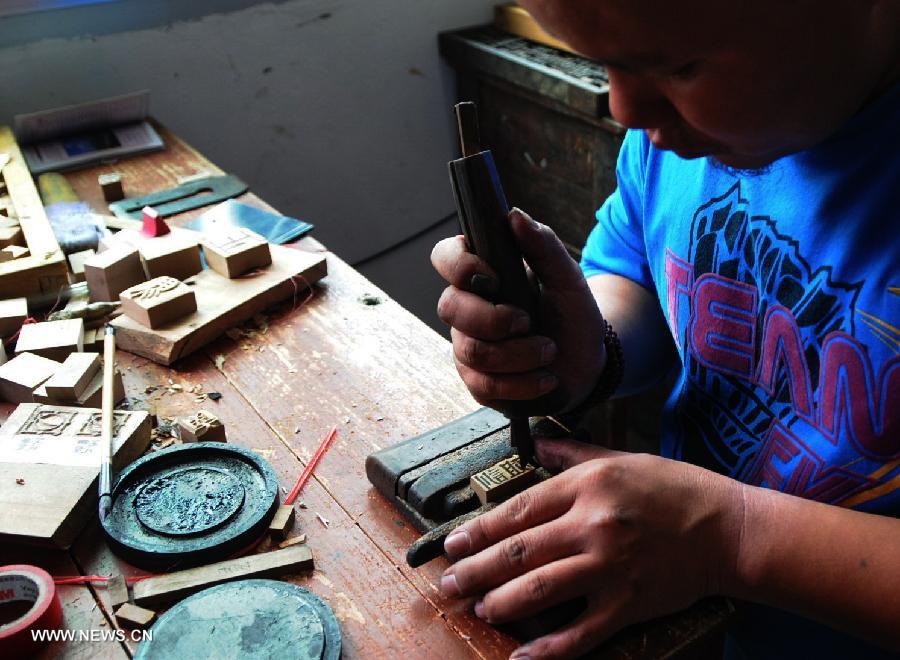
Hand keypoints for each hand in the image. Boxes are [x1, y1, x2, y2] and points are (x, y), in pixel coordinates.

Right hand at [430, 209, 606, 413]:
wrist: (587, 364)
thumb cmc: (572, 315)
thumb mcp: (568, 279)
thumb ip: (543, 246)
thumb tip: (514, 215)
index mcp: (483, 273)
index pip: (444, 256)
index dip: (459, 265)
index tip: (495, 278)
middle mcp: (467, 308)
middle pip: (449, 307)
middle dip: (493, 318)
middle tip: (528, 322)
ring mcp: (468, 345)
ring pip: (470, 351)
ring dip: (518, 354)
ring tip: (549, 352)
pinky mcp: (478, 382)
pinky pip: (484, 385)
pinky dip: (521, 383)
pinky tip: (546, 378)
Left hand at [439, 438, 744, 658]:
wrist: (730, 531)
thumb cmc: (676, 489)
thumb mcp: (622, 458)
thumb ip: (573, 454)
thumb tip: (537, 444)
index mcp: (588, 487)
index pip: (518, 510)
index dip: (480, 530)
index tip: (454, 543)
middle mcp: (593, 526)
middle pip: (520, 552)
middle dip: (477, 570)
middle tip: (451, 582)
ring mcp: (610, 568)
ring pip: (541, 590)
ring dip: (502, 602)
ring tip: (480, 608)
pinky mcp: (629, 605)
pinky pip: (581, 632)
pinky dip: (549, 649)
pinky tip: (523, 656)